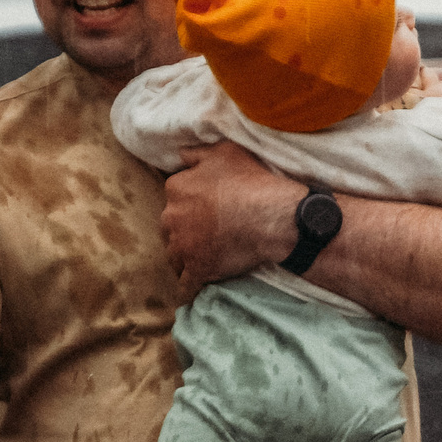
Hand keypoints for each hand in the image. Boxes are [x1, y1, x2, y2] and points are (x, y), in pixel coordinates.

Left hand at [160, 141, 300, 299]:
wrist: (271, 216)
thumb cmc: (250, 181)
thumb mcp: (224, 152)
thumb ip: (197, 154)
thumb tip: (180, 155)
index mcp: (176, 189)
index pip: (174, 197)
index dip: (189, 202)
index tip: (203, 208)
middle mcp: (171, 218)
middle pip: (170, 227)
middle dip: (183, 230)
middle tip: (205, 233)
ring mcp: (182, 247)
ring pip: (175, 256)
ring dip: (185, 257)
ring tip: (202, 258)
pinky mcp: (196, 270)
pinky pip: (185, 284)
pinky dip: (189, 287)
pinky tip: (194, 289)